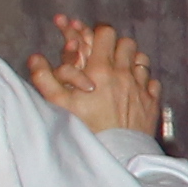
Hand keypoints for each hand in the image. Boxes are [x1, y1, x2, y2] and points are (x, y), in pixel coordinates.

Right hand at [25, 16, 161, 137]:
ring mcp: (140, 87)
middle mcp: (124, 74)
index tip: (94, 42)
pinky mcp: (152, 103)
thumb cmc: (83, 128)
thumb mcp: (57, 103)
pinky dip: (145, 82)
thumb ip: (44, 77)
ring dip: (131, 62)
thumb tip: (34, 58)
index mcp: (101, 69)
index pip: (106, 33)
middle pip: (126, 43)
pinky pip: (153, 81)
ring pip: (142, 59)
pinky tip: (135, 89)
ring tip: (120, 71)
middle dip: (116, 46)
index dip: (99, 33)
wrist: (113, 153)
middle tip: (106, 56)